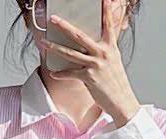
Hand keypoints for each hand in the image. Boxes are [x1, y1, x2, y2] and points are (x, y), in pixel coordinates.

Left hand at [42, 0, 141, 127]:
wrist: (121, 101)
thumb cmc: (116, 82)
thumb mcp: (114, 62)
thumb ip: (105, 51)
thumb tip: (95, 46)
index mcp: (110, 47)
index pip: (108, 25)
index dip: (106, 11)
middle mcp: (103, 53)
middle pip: (80, 36)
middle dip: (65, 26)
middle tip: (54, 19)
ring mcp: (95, 65)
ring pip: (70, 53)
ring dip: (55, 47)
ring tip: (44, 42)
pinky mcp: (89, 78)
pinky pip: (71, 73)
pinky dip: (61, 74)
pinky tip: (54, 73)